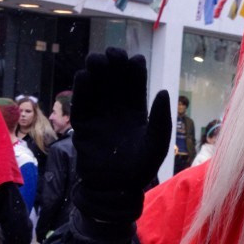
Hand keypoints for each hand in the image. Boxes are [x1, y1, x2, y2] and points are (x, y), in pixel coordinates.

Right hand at [70, 48, 170, 222]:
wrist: (115, 189)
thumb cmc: (140, 169)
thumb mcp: (157, 144)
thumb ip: (161, 119)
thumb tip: (163, 90)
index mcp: (136, 111)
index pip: (135, 84)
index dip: (134, 70)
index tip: (135, 59)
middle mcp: (117, 110)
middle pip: (114, 80)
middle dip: (113, 64)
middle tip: (113, 54)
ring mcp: (99, 115)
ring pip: (96, 86)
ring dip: (96, 71)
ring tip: (98, 61)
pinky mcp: (83, 124)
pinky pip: (81, 103)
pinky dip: (81, 89)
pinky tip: (85, 77)